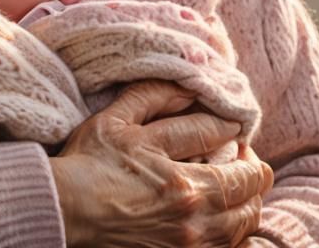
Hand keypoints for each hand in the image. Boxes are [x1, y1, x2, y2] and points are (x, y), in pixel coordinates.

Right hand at [49, 81, 272, 247]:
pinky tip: (228, 215)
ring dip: (250, 198)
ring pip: (245, 219)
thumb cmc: (87, 162)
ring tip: (241, 184)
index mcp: (177, 173)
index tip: (232, 123)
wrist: (67, 211)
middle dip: (252, 165)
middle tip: (243, 154)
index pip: (218, 137)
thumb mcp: (115, 119)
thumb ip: (152, 98)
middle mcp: (192, 210)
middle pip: (247, 185)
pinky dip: (237, 227)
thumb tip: (186, 87)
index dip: (228, 125)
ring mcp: (191, 240)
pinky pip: (231, 245)